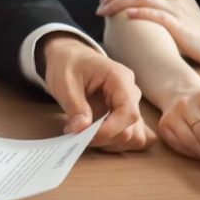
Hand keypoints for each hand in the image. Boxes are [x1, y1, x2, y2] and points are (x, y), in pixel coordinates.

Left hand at [40, 33, 155, 150]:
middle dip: (103, 138)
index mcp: (120, 79)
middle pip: (131, 129)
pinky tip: (96, 137)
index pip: (128, 113)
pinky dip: (116, 142)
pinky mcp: (124, 115)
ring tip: (83, 135)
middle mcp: (131, 92)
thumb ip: (74, 106)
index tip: (83, 136)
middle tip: (75, 134)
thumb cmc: (68, 64)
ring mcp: (131, 105)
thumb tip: (80, 130)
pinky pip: (132, 135)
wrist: (70, 56)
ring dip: (109, 143)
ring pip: (134, 137)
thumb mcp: (65, 82)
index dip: (109, 130)